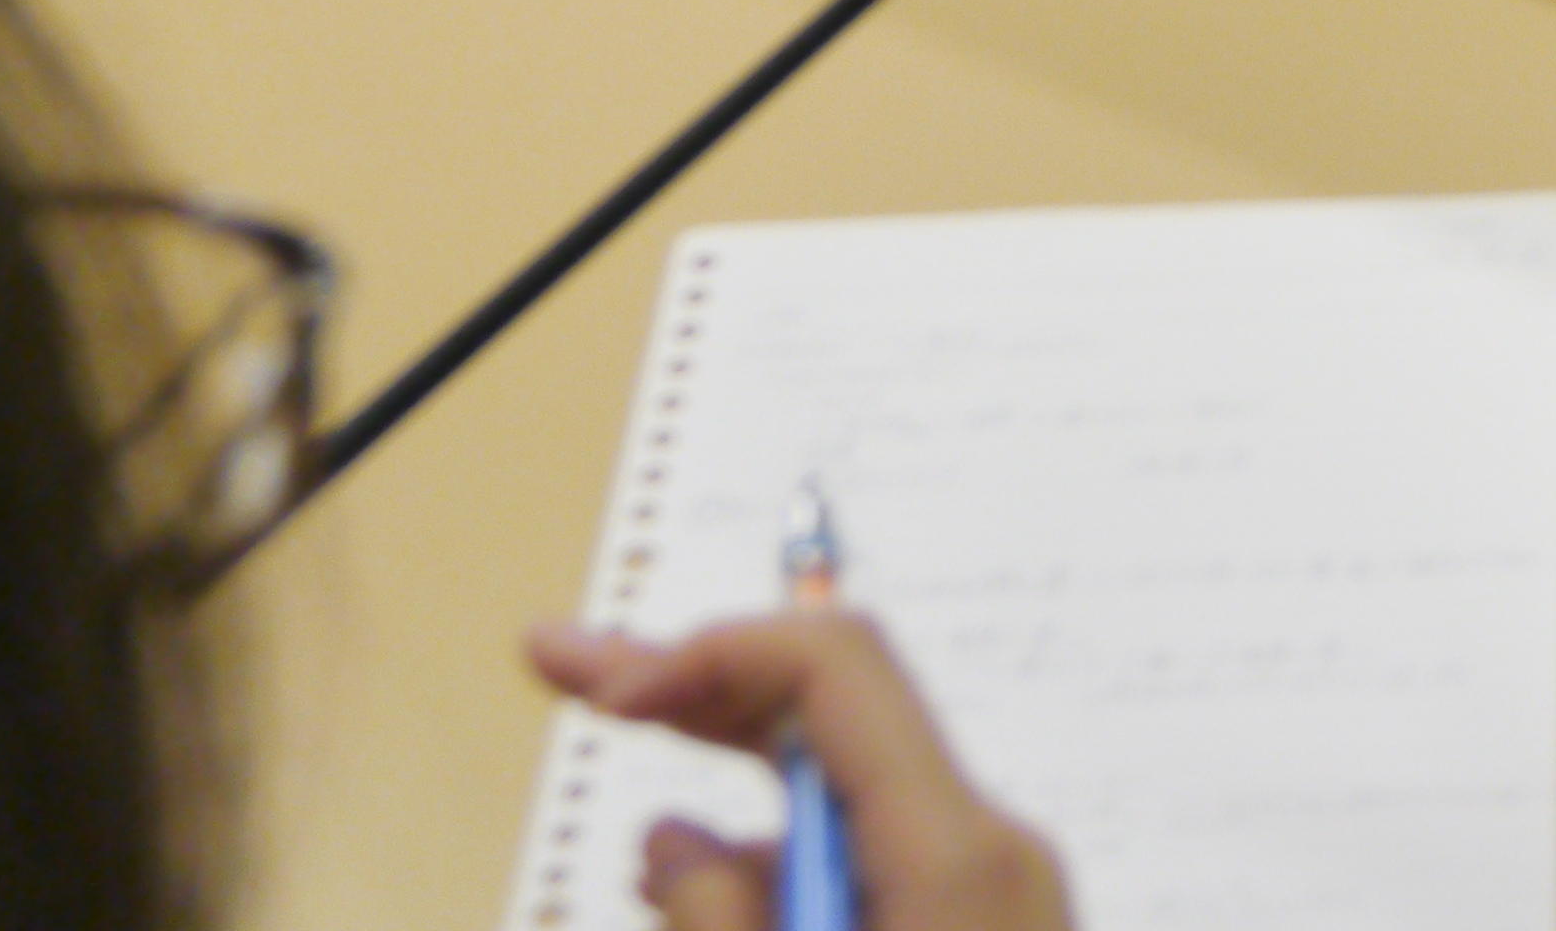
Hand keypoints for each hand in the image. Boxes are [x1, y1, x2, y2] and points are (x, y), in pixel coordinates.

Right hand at [529, 616, 1075, 930]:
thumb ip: (720, 921)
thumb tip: (670, 836)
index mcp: (955, 851)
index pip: (838, 668)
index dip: (714, 652)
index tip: (604, 697)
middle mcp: (989, 845)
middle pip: (835, 714)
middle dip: (698, 686)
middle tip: (558, 660)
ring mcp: (997, 889)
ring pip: (841, 798)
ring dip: (730, 790)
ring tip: (636, 826)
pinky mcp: (986, 926)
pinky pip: (871, 860)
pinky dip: (782, 860)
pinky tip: (716, 891)